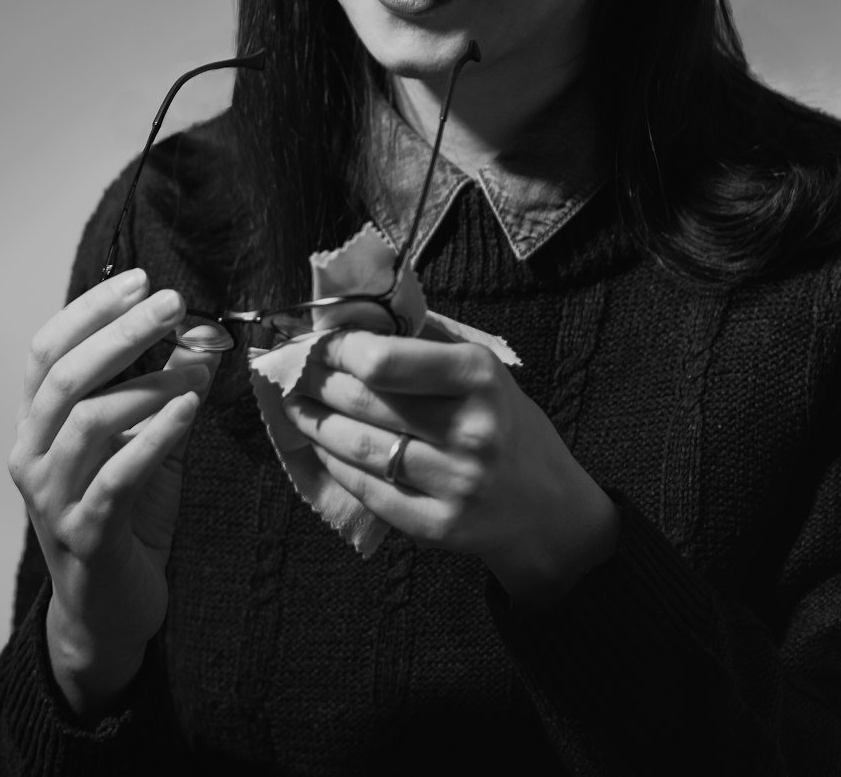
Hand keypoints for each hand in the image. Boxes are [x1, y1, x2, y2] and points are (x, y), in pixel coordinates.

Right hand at [8, 269, 221, 716]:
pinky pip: (117, 478)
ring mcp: (54, 499)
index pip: (48, 351)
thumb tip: (202, 332)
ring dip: (147, 384)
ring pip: (89, 422)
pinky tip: (187, 408)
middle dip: (120, 333)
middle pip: (65, 377)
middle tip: (170, 304)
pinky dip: (154, 436)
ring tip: (194, 368)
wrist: (110, 609)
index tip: (140, 281)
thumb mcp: (145, 440)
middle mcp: (34, 456)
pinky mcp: (87, 536)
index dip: (91, 311)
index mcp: (39, 425)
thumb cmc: (126, 515)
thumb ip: (164, 389)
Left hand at [283, 330, 618, 604]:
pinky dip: (335, 466)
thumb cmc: (503, 421)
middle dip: (318, 384)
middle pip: (364, 402)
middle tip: (295, 372)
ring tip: (297, 407)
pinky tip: (322, 448)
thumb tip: (357, 314)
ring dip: (316, 424)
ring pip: (358, 448)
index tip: (318, 343)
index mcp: (478, 377)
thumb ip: (427, 338)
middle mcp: (471, 430)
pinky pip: (368, 491)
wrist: (545, 504)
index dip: (339, 350)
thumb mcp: (482, 368)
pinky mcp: (438, 526)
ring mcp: (455, 482)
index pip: (384, 360)